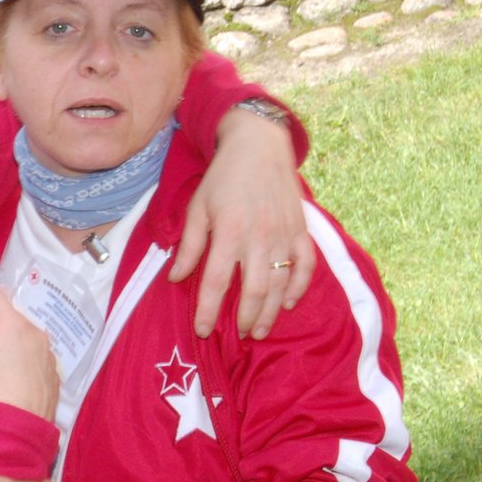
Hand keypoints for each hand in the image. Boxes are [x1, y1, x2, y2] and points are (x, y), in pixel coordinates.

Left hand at [171, 107, 315, 338]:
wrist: (259, 146)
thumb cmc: (222, 178)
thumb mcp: (197, 208)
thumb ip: (190, 246)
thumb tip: (176, 279)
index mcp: (228, 232)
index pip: (216, 282)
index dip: (208, 310)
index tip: (203, 330)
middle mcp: (259, 237)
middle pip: (254, 290)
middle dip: (245, 318)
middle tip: (238, 335)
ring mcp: (284, 235)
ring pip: (281, 284)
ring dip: (270, 312)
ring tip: (259, 330)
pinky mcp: (301, 230)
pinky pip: (306, 266)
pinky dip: (299, 288)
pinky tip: (288, 303)